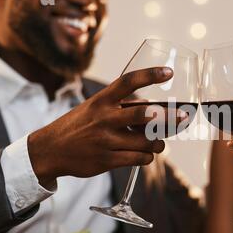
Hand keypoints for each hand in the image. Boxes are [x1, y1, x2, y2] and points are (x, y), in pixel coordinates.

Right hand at [28, 67, 172, 186]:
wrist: (49, 150)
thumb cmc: (78, 126)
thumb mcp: (93, 107)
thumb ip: (120, 106)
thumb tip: (153, 109)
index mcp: (102, 100)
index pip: (128, 82)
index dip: (150, 75)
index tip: (169, 72)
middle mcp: (105, 118)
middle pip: (145, 115)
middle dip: (169, 117)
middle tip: (183, 117)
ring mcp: (106, 140)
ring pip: (148, 142)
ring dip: (159, 144)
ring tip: (159, 143)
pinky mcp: (107, 160)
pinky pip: (140, 159)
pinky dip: (147, 157)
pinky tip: (145, 155)